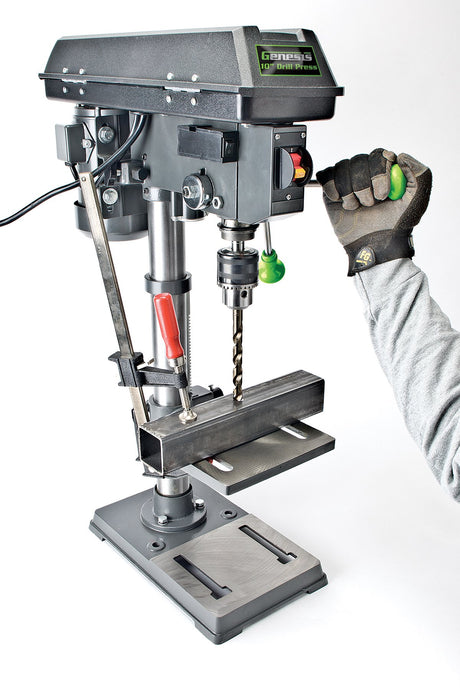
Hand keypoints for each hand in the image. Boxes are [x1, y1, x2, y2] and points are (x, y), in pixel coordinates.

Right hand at [316, 149, 431, 275]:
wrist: (376, 246)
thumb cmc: (397, 225)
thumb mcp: (418, 200)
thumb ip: (419, 174)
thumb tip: (401, 157)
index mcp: (387, 170)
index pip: (379, 155)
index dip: (379, 172)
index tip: (383, 195)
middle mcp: (367, 173)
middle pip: (359, 160)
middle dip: (364, 186)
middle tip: (371, 205)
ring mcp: (349, 181)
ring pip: (342, 168)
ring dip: (350, 192)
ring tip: (357, 208)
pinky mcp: (332, 190)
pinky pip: (326, 176)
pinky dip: (332, 188)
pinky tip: (341, 202)